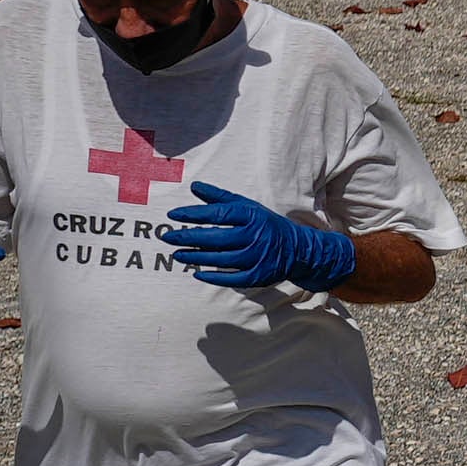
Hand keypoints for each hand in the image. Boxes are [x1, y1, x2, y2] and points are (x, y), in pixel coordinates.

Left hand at [162, 181, 355, 292]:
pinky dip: (213, 277)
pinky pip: (231, 278)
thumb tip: (194, 187)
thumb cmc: (266, 225)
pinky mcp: (259, 276)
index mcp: (251, 216)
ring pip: (220, 260)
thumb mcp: (247, 207)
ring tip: (177, 255)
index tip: (173, 215)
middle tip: (167, 237)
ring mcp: (257, 258)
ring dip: (195, 258)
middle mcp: (255, 236)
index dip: (193, 215)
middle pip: (215, 238)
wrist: (299, 249)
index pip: (217, 214)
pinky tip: (197, 273)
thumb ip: (220, 198)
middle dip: (188, 238)